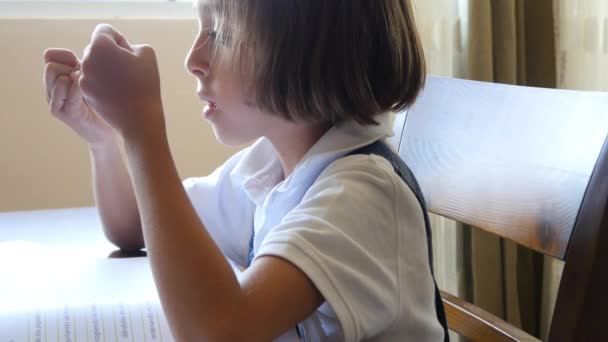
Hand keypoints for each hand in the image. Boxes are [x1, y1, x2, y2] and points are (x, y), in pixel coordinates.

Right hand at [43, 48, 113, 146]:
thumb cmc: (107, 102)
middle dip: (71, 66)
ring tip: (90, 84)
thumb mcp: (95, 79)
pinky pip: (64, 91)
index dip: (67, 55)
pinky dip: (78, 85)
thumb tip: (90, 47)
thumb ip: (88, 65)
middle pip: (51, 64)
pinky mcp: (63, 113)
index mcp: (57, 79)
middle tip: (89, 77)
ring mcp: (55, 102)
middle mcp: (52, 89)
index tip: (85, 64)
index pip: (50, 55)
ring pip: (55, 75)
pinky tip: (90, 89)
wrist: (112, 130)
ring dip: (75, 75)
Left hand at [78, 24, 165, 142]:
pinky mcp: (85, 92)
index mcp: (100, 46)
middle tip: (127, 70)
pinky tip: (118, 93)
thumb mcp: (146, 53)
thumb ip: (130, 44)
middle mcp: (86, 60)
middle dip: (110, 54)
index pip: (105, 31)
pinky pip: (93, 80)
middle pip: (96, 47)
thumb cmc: (146, 84)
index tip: (130, 56)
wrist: (140, 118)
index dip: (120, 40)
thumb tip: (118, 51)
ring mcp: (83, 77)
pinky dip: (103, 83)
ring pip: (94, 64)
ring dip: (106, 69)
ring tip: (123, 83)